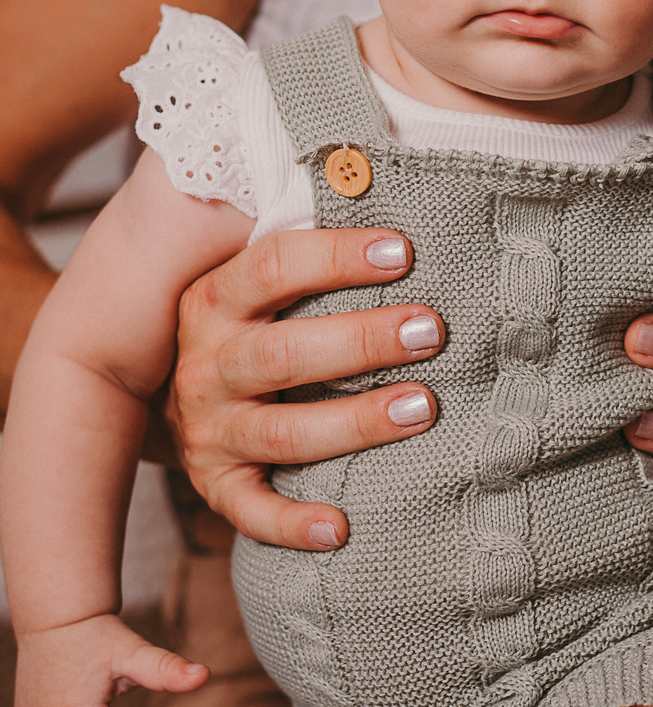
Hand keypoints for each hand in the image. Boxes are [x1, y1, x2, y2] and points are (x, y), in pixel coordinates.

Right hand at [166, 227, 443, 550]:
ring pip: (281, 430)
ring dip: (353, 421)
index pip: (271, 267)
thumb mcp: (253, 282)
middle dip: (361, 340)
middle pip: (284, 352)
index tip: (403, 251)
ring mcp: (209, 428)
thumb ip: (305, 250)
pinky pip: (252, 511)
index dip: (335, 257)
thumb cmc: (251, 325)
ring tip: (422, 407)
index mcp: (215, 301)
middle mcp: (206, 364)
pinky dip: (294, 525)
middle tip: (431, 330)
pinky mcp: (217, 484)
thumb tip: (376, 179)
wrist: (168, 398)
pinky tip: (342, 527)